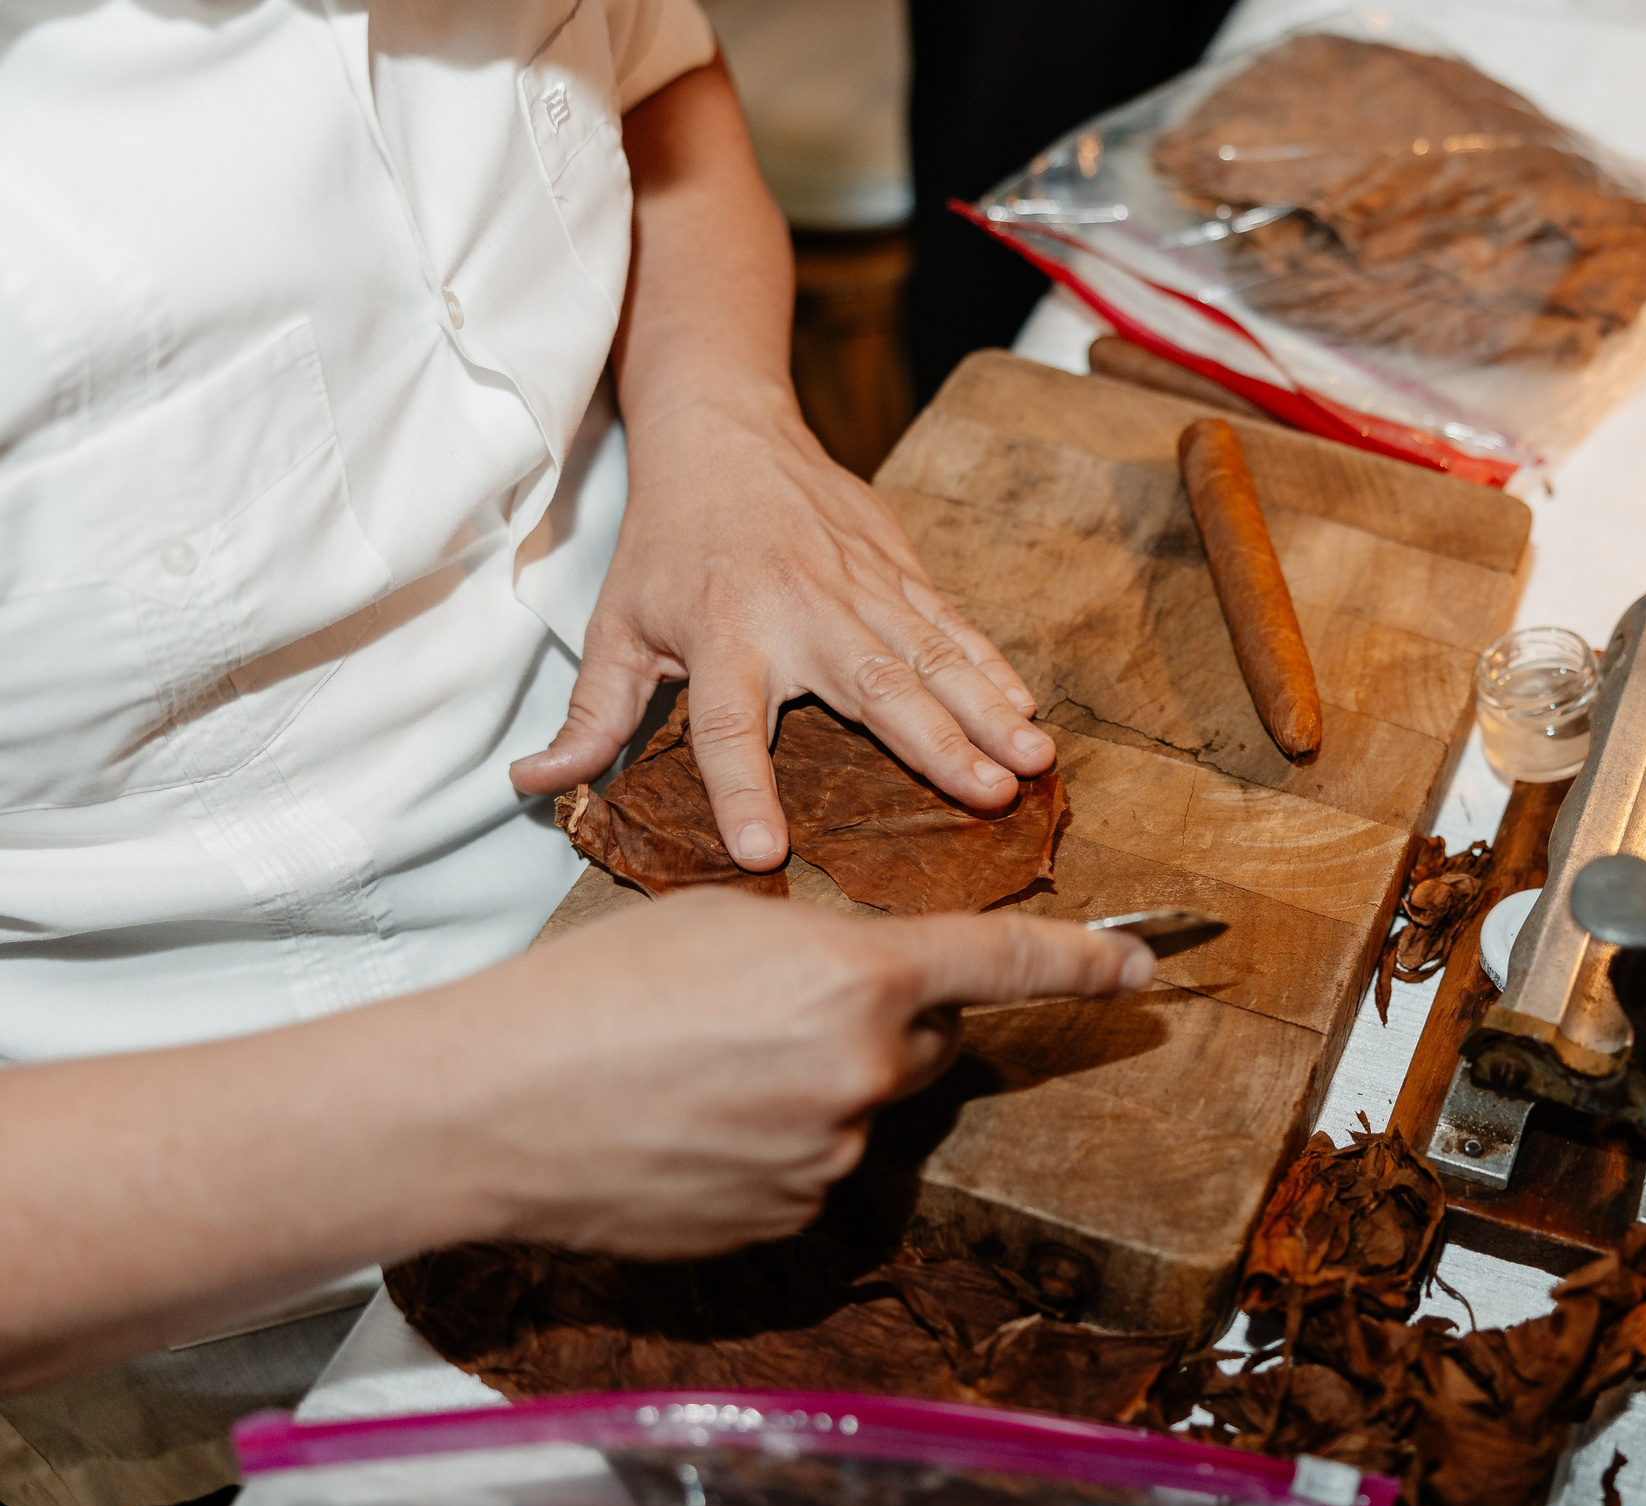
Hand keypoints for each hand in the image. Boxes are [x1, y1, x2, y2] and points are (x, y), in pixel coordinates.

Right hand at [444, 892, 1150, 1258]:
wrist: (490, 1109)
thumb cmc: (593, 992)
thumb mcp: (725, 922)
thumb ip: (825, 947)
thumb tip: (867, 984)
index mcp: (858, 980)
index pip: (1003, 965)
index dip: (1085, 963)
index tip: (1145, 970)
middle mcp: (864, 1075)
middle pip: (922, 1041)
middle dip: (878, 1020)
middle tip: (770, 1007)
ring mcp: (829, 1159)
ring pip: (859, 1106)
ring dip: (811, 1084)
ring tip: (697, 1070)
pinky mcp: (789, 1220)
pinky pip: (812, 1165)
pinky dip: (773, 1143)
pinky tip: (692, 1126)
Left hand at [508, 394, 1054, 868]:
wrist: (723, 430)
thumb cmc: (666, 542)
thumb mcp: (615, 627)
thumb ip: (591, 718)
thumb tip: (533, 784)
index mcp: (720, 637)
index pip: (726, 729)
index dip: (742, 792)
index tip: (765, 855)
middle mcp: (797, 613)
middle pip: (871, 688)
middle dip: (935, 746)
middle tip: (986, 797)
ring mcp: (858, 588)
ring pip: (931, 658)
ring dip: (986, 712)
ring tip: (1032, 762)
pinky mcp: (896, 568)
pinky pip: (951, 624)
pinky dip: (991, 665)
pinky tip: (1027, 708)